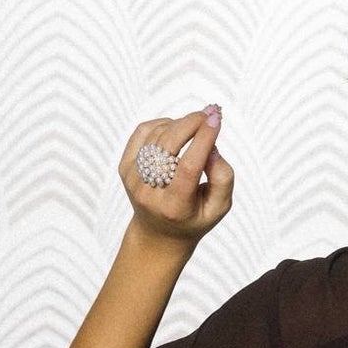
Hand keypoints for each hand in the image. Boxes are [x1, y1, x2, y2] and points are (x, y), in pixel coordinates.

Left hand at [121, 107, 233, 245]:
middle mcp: (149, 193)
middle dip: (191, 123)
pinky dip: (163, 124)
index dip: (204, 140)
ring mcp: (133, 179)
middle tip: (209, 113)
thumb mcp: (218, 207)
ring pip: (157, 135)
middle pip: (168, 145)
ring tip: (196, 129)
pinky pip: (143, 131)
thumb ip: (223, 179)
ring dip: (180, 124)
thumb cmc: (194, 218)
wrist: (158, 233)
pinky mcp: (124, 167)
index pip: (188, 167)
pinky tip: (176, 130)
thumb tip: (212, 147)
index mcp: (175, 207)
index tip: (217, 119)